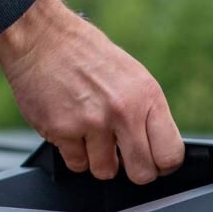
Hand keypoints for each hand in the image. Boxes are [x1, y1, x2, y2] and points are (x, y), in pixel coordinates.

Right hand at [0, 0, 183, 183]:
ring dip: (98, 160)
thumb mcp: (131, 76)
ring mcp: (92, 123)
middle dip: (133, 171)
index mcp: (147, 96)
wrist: (41, 38)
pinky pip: (76, 164)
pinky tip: (71, 127)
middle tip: (123, 158)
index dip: (163, 165)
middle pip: (143, 174)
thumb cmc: (85, 55)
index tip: (154, 163)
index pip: (170, 154)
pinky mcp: (63, 131)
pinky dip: (73, 152)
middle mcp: (124, 111)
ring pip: (105, 172)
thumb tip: (156, 148)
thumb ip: (146, 112)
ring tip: (90, 133)